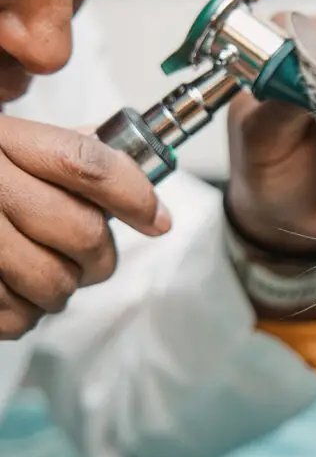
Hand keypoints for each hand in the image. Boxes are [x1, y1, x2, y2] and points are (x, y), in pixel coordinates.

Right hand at [0, 115, 169, 338]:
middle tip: (96, 259)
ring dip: (62, 288)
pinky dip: (23, 315)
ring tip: (47, 276)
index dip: (134, 194)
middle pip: (81, 231)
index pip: (85, 163)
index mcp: (0, 139)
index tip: (158, 219)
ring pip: (53, 282)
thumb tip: (145, 192)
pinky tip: (10, 293)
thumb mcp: (7, 140)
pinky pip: (12, 317)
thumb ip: (67, 151)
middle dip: (102, 255)